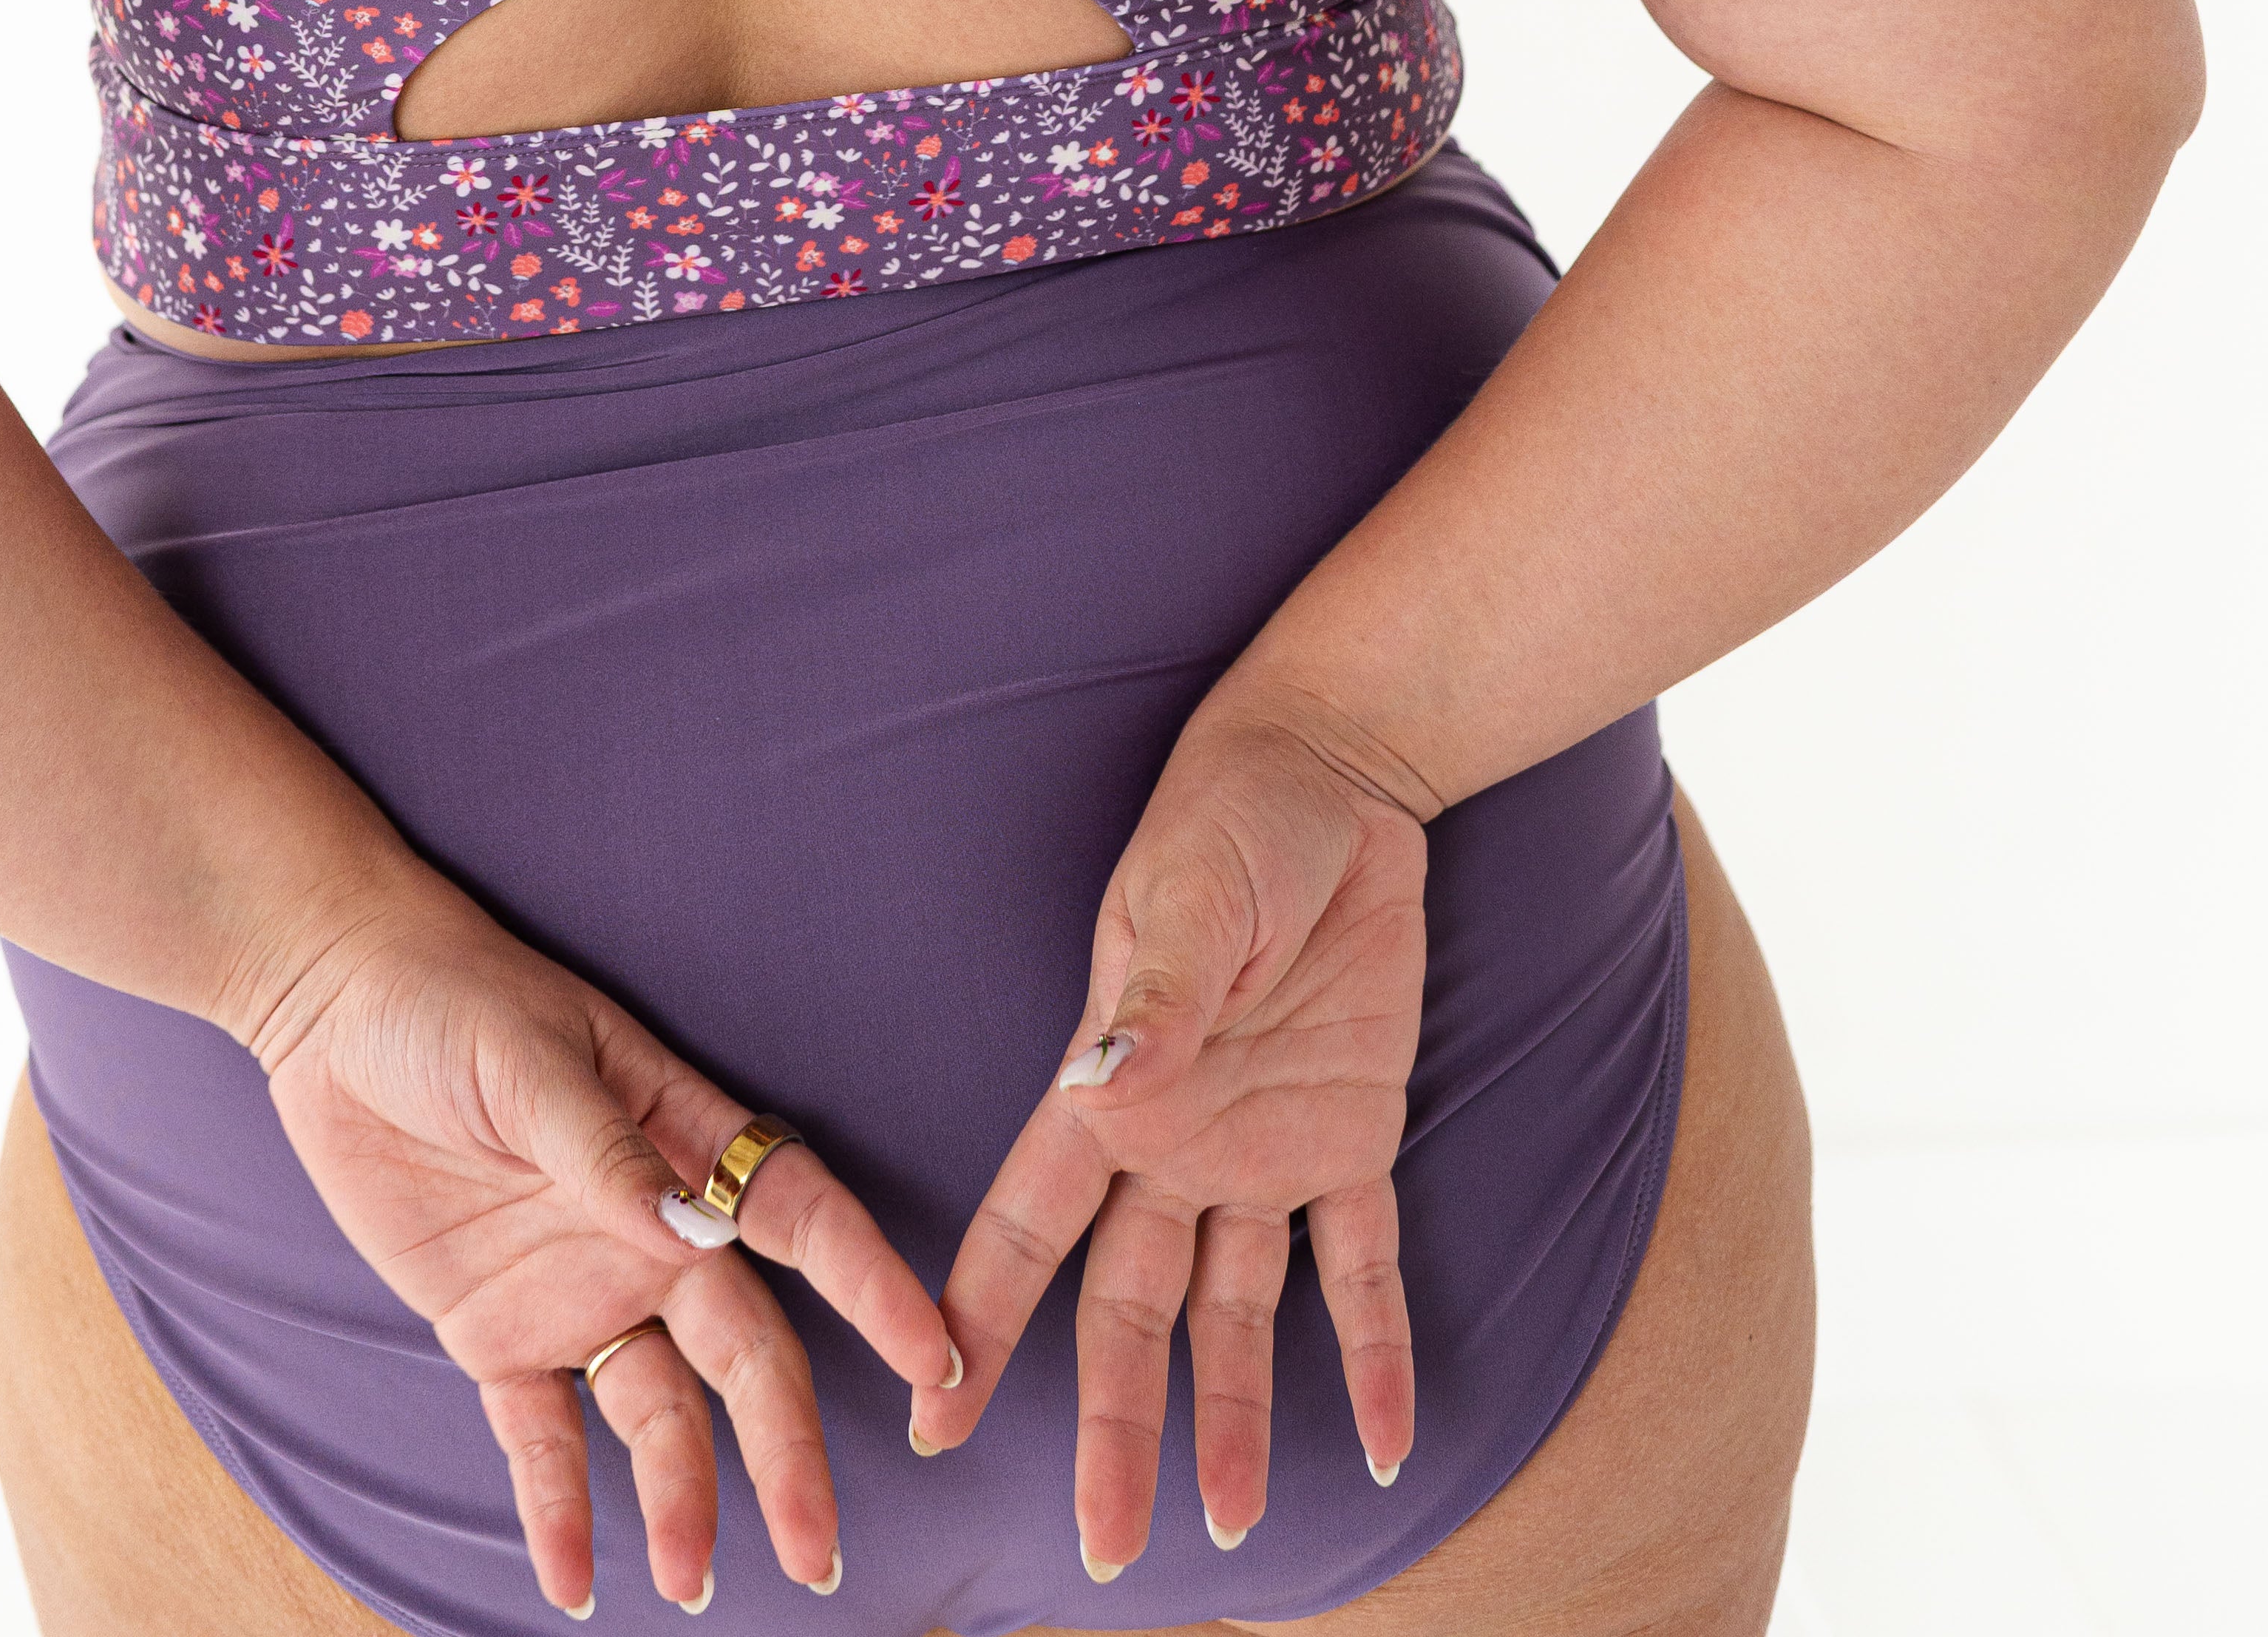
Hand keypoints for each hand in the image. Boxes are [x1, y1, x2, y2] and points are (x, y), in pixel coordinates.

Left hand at [239, 849, 955, 1614]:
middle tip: (818, 1552)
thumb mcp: (527, 1058)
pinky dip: (559, 1511)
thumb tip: (690, 1228)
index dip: (871, 1287)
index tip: (934, 1359)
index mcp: (682, 1141)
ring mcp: (579, 1289)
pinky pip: (542, 1439)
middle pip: (744, 1354)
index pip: (799, 1219)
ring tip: (692, 1582)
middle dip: (788, 1451)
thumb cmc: (448, 998)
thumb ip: (604, 1150)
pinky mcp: (497, 1333)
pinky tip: (572, 1581)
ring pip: (659, 1416)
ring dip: (684, 1500)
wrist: (337, 1002)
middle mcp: (650, 1231)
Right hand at [919, 689, 1431, 1565]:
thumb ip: (1160, 1000)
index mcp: (1109, 1091)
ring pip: (1236, 1317)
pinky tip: (1390, 1440)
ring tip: (1233, 1529)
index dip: (979, 1321)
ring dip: (1236, 1419)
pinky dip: (1375, 1354)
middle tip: (1101, 1546)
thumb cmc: (1234, 820)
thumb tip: (1108, 1084)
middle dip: (1112, 1427)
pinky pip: (1362, 1269)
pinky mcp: (1353, 1135)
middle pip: (1128, 1310)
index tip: (934, 1418)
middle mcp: (1173, 1143)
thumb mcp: (1191, 895)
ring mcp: (1262, 1148)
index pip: (1027, 1228)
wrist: (1338, 779)